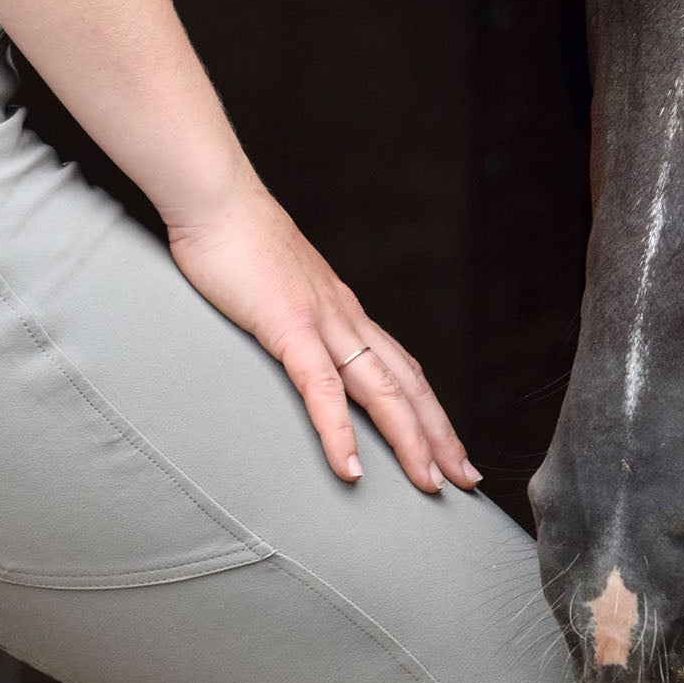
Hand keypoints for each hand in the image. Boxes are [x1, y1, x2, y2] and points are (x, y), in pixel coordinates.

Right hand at [165, 185, 482, 494]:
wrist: (217, 197)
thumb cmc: (234, 240)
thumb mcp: (274, 289)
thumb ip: (290, 318)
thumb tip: (290, 341)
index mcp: (344, 312)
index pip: (401, 368)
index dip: (428, 409)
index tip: (448, 446)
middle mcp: (346, 319)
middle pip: (406, 385)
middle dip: (439, 435)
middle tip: (466, 480)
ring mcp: (322, 322)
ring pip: (381, 391)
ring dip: (410, 441)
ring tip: (430, 484)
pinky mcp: (289, 327)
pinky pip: (321, 389)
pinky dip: (338, 433)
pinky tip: (350, 468)